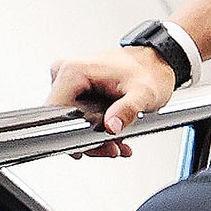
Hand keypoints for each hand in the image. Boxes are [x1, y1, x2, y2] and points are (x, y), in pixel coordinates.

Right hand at [45, 45, 176, 156]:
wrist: (155, 63)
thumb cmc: (149, 72)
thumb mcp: (143, 94)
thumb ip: (127, 110)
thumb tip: (112, 126)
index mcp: (74, 71)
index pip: (55, 113)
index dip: (71, 136)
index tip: (92, 145)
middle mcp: (67, 73)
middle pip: (63, 120)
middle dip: (89, 140)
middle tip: (112, 148)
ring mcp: (70, 81)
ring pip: (71, 121)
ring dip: (95, 137)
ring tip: (117, 144)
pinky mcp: (76, 87)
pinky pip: (78, 114)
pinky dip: (95, 127)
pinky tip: (114, 134)